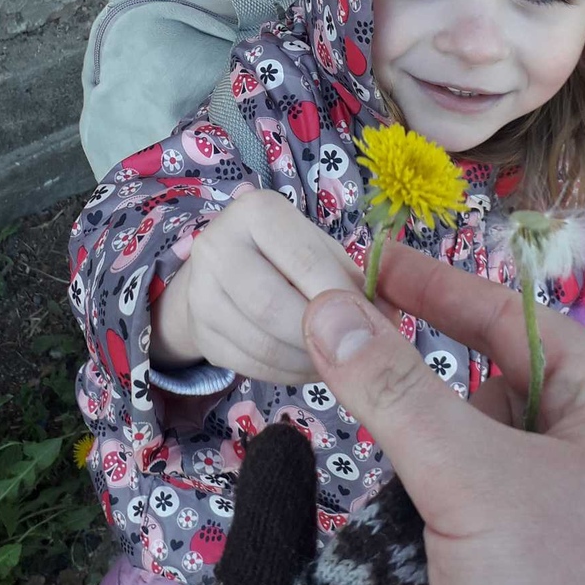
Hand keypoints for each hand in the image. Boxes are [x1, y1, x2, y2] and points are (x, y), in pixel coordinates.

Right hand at [151, 190, 383, 384]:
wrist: (223, 276)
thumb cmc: (287, 258)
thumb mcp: (322, 251)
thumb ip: (354, 279)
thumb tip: (384, 321)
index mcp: (257, 211)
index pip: (305, 261)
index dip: (343, 298)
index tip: (375, 324)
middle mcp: (217, 244)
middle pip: (273, 307)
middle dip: (321, 336)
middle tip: (355, 350)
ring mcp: (200, 292)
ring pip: (262, 345)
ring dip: (309, 362)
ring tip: (338, 359)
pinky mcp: (200, 334)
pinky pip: (252, 367)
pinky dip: (290, 373)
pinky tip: (310, 365)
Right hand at [301, 242, 584, 584]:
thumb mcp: (475, 481)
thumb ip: (395, 388)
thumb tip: (326, 305)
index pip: (513, 322)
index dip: (437, 288)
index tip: (369, 262)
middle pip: (493, 391)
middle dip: (433, 400)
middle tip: (375, 395)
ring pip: (481, 456)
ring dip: (437, 467)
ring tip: (429, 509)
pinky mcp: (556, 566)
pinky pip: (486, 509)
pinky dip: (448, 511)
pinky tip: (435, 544)